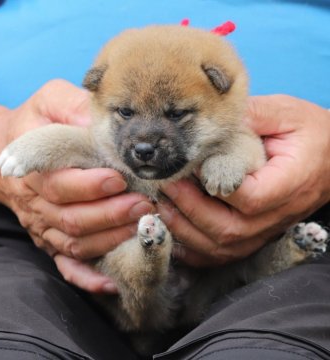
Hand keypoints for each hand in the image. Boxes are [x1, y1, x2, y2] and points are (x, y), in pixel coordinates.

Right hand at [0, 80, 154, 292]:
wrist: (6, 149)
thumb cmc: (34, 122)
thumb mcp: (50, 102)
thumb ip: (72, 107)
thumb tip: (101, 121)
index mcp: (35, 170)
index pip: (61, 185)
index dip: (90, 186)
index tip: (119, 180)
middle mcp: (37, 203)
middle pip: (72, 219)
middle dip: (110, 215)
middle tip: (143, 205)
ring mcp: (43, 226)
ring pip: (75, 243)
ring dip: (108, 239)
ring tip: (140, 227)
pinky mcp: (50, 239)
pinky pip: (66, 265)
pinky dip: (87, 277)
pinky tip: (111, 282)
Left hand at [158, 95, 329, 265]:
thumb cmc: (311, 133)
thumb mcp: (285, 113)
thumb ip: (252, 115)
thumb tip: (213, 118)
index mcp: (289, 183)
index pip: (249, 198)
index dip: (215, 187)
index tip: (190, 167)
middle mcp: (278, 214)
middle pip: (229, 230)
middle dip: (190, 209)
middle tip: (167, 185)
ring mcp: (267, 229)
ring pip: (223, 247)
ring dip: (187, 231)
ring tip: (163, 206)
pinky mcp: (257, 234)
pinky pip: (225, 254)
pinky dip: (197, 251)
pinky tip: (176, 235)